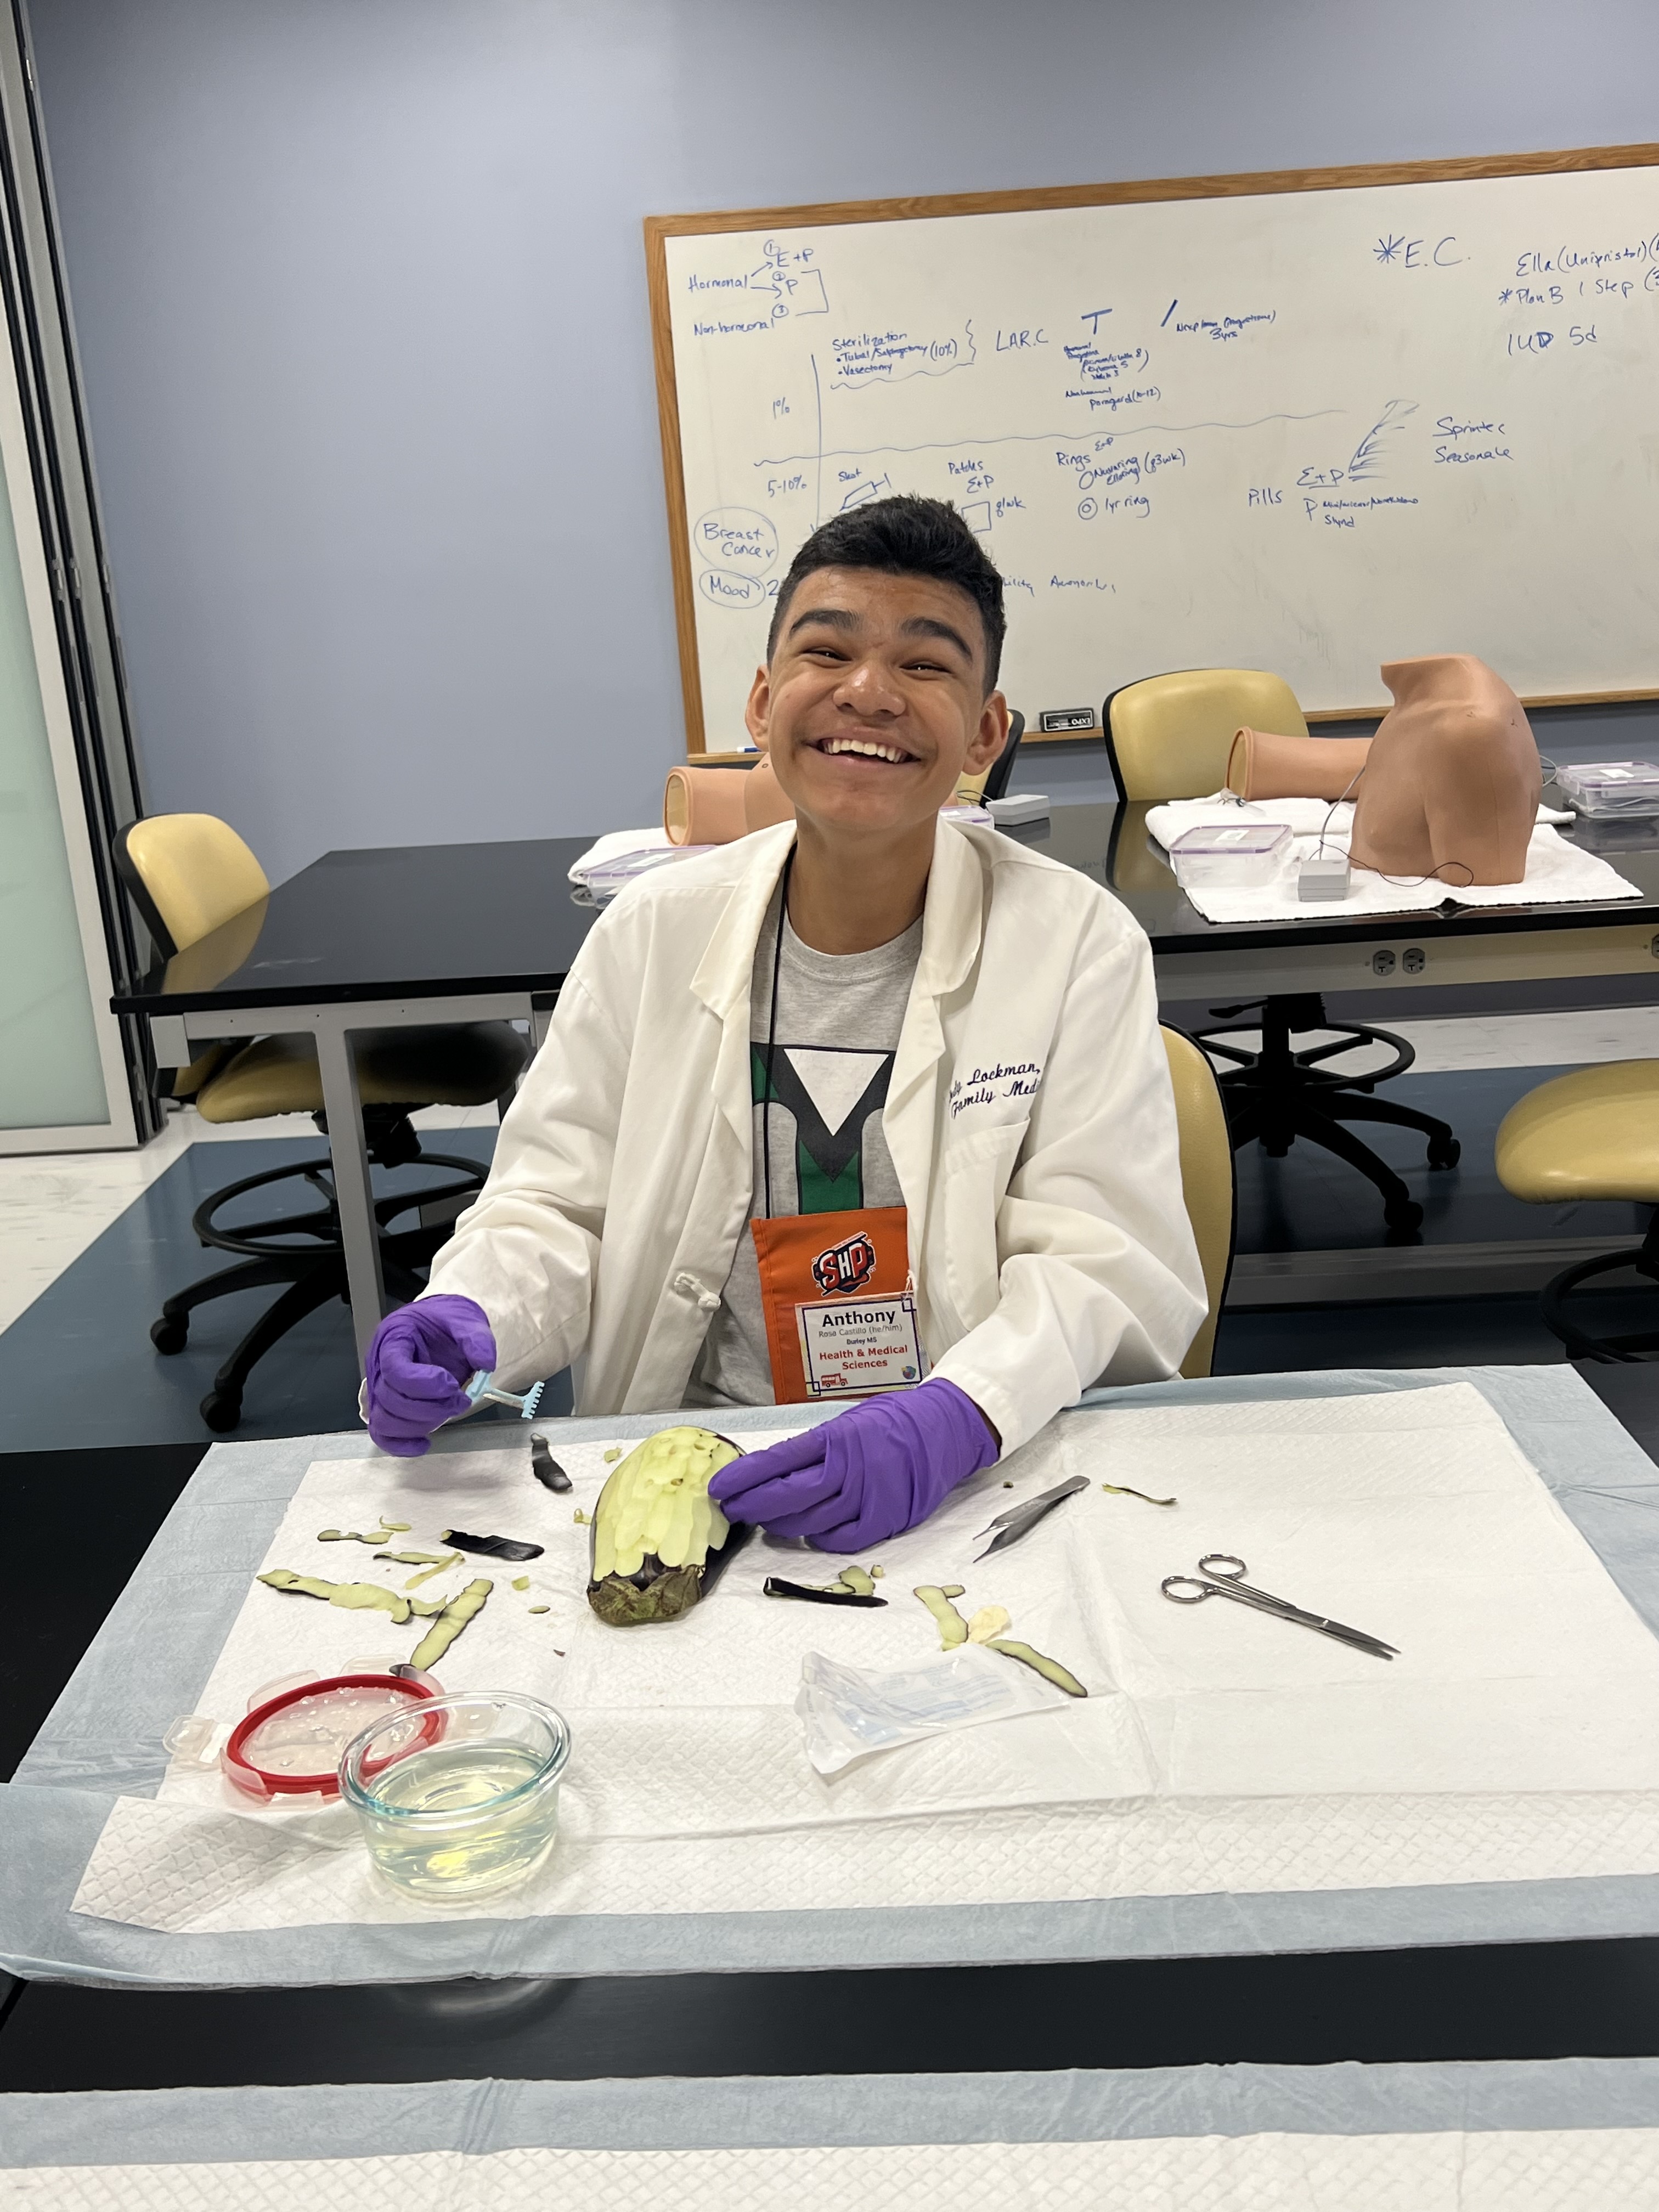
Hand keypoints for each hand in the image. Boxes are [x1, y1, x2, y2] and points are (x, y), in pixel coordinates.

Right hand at [365, 1295, 496, 1457]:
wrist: (438, 1325)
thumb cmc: (445, 1322)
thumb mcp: (464, 1319)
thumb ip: (475, 1338)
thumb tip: (485, 1364)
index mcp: (394, 1338)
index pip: (394, 1369)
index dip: (423, 1384)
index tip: (451, 1384)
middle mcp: (379, 1366)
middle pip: (390, 1399)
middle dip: (429, 1407)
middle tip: (461, 1399)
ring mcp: (380, 1389)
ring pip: (385, 1421)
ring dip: (420, 1425)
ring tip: (451, 1411)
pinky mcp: (387, 1408)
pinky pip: (383, 1435)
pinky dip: (401, 1445)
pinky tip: (425, 1444)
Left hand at [707, 1377, 998, 1550]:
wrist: (944, 1428)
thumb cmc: (890, 1423)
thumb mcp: (847, 1424)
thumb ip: (814, 1450)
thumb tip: (769, 1473)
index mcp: (835, 1437)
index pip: (778, 1460)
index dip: (744, 1478)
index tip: (719, 1489)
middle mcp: (849, 1467)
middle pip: (787, 1496)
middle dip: (752, 1506)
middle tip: (731, 1510)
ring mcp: (868, 1495)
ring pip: (809, 1521)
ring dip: (780, 1525)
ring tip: (764, 1522)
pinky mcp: (886, 1519)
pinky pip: (841, 1539)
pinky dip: (819, 1539)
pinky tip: (807, 1533)